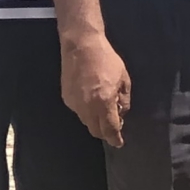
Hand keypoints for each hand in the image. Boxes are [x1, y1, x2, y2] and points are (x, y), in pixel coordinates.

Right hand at [61, 34, 130, 148]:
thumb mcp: (124, 79)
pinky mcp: (66, 98)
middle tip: (114, 125)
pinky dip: (87, 111)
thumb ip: (124, 100)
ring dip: (96, 121)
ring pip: (86, 121)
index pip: (110, 129)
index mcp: (104, 102)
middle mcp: (87, 107)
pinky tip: (92, 98)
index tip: (118, 143)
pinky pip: (78, 111)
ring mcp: (74, 104)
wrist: (81, 47)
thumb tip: (121, 114)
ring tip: (103, 107)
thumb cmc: (107, 60)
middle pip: (95, 130)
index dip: (115, 138)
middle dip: (105, 132)